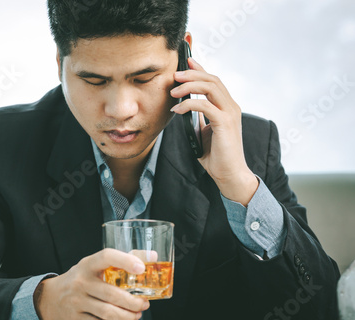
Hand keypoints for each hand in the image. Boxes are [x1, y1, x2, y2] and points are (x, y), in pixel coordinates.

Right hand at [34, 248, 149, 319]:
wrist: (51, 298)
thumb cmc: (81, 279)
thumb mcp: (94, 266)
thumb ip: (122, 261)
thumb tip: (152, 255)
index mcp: (88, 265)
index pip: (106, 257)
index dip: (125, 261)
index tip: (141, 268)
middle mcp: (81, 282)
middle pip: (111, 293)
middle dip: (132, 302)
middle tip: (144, 304)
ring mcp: (77, 301)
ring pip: (107, 312)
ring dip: (127, 316)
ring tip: (136, 315)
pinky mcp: (77, 319)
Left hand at [170, 58, 257, 205]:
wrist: (229, 174)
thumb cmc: (217, 155)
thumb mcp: (205, 131)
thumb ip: (199, 117)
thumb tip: (184, 106)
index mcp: (227, 106)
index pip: (214, 81)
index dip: (200, 69)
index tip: (186, 61)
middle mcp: (231, 106)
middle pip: (212, 79)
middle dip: (191, 74)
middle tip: (174, 75)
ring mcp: (230, 113)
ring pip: (210, 87)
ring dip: (189, 86)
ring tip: (173, 91)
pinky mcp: (225, 123)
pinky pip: (205, 106)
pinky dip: (188, 104)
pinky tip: (176, 110)